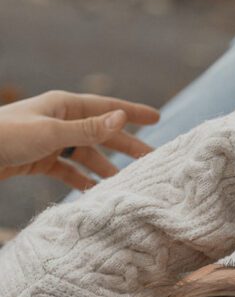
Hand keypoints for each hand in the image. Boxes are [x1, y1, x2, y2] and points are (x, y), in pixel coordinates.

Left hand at [0, 91, 159, 190]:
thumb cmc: (6, 138)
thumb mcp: (49, 134)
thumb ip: (87, 130)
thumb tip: (121, 118)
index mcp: (63, 105)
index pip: (106, 107)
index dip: (132, 113)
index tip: (158, 118)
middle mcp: (59, 120)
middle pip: (100, 132)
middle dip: (125, 146)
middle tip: (151, 160)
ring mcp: (48, 140)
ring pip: (85, 154)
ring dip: (105, 167)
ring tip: (126, 183)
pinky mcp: (37, 160)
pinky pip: (66, 170)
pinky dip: (81, 179)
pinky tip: (93, 191)